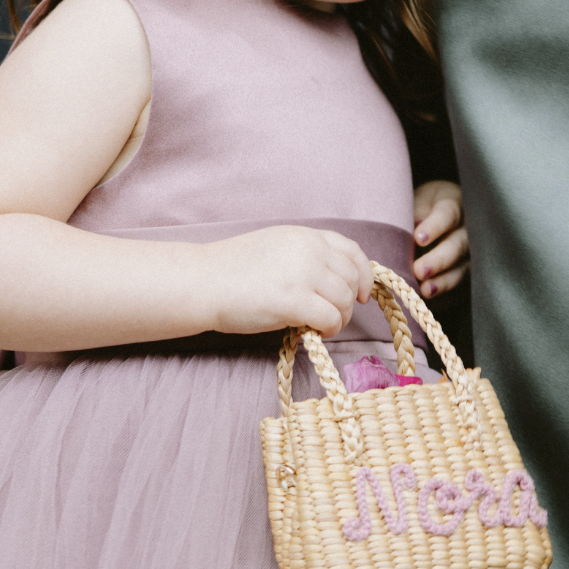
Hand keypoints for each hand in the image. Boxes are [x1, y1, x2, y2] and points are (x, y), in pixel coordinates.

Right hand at [204, 225, 374, 336]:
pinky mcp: (293, 301)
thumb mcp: (276, 245)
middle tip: (335, 316)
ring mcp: (303, 275)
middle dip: (350, 302)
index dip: (364, 275)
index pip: (352, 251)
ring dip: (340, 318)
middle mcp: (309, 251)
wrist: (204, 281)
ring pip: (345, 301)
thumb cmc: (233, 268)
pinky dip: (330, 329)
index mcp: (305, 236)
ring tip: (323, 325)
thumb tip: (332, 279)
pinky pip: (331, 318)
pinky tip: (316, 332)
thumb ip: (305, 255)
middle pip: (351, 279)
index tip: (362, 293)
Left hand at [411, 180, 468, 297]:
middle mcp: (467, 229)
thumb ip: (408, 214)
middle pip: (458, 245)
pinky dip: (446, 295)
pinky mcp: (465, 272)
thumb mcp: (414, 201)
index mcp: (453, 204)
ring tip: (426, 290)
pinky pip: (460, 287)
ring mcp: (469, 253)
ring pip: (462, 268)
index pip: (447, 214)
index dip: (435, 226)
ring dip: (444, 281)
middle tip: (419, 270)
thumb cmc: (419, 208)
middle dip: (439, 259)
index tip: (419, 237)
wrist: (435, 214)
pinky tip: (430, 302)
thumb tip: (393, 233)